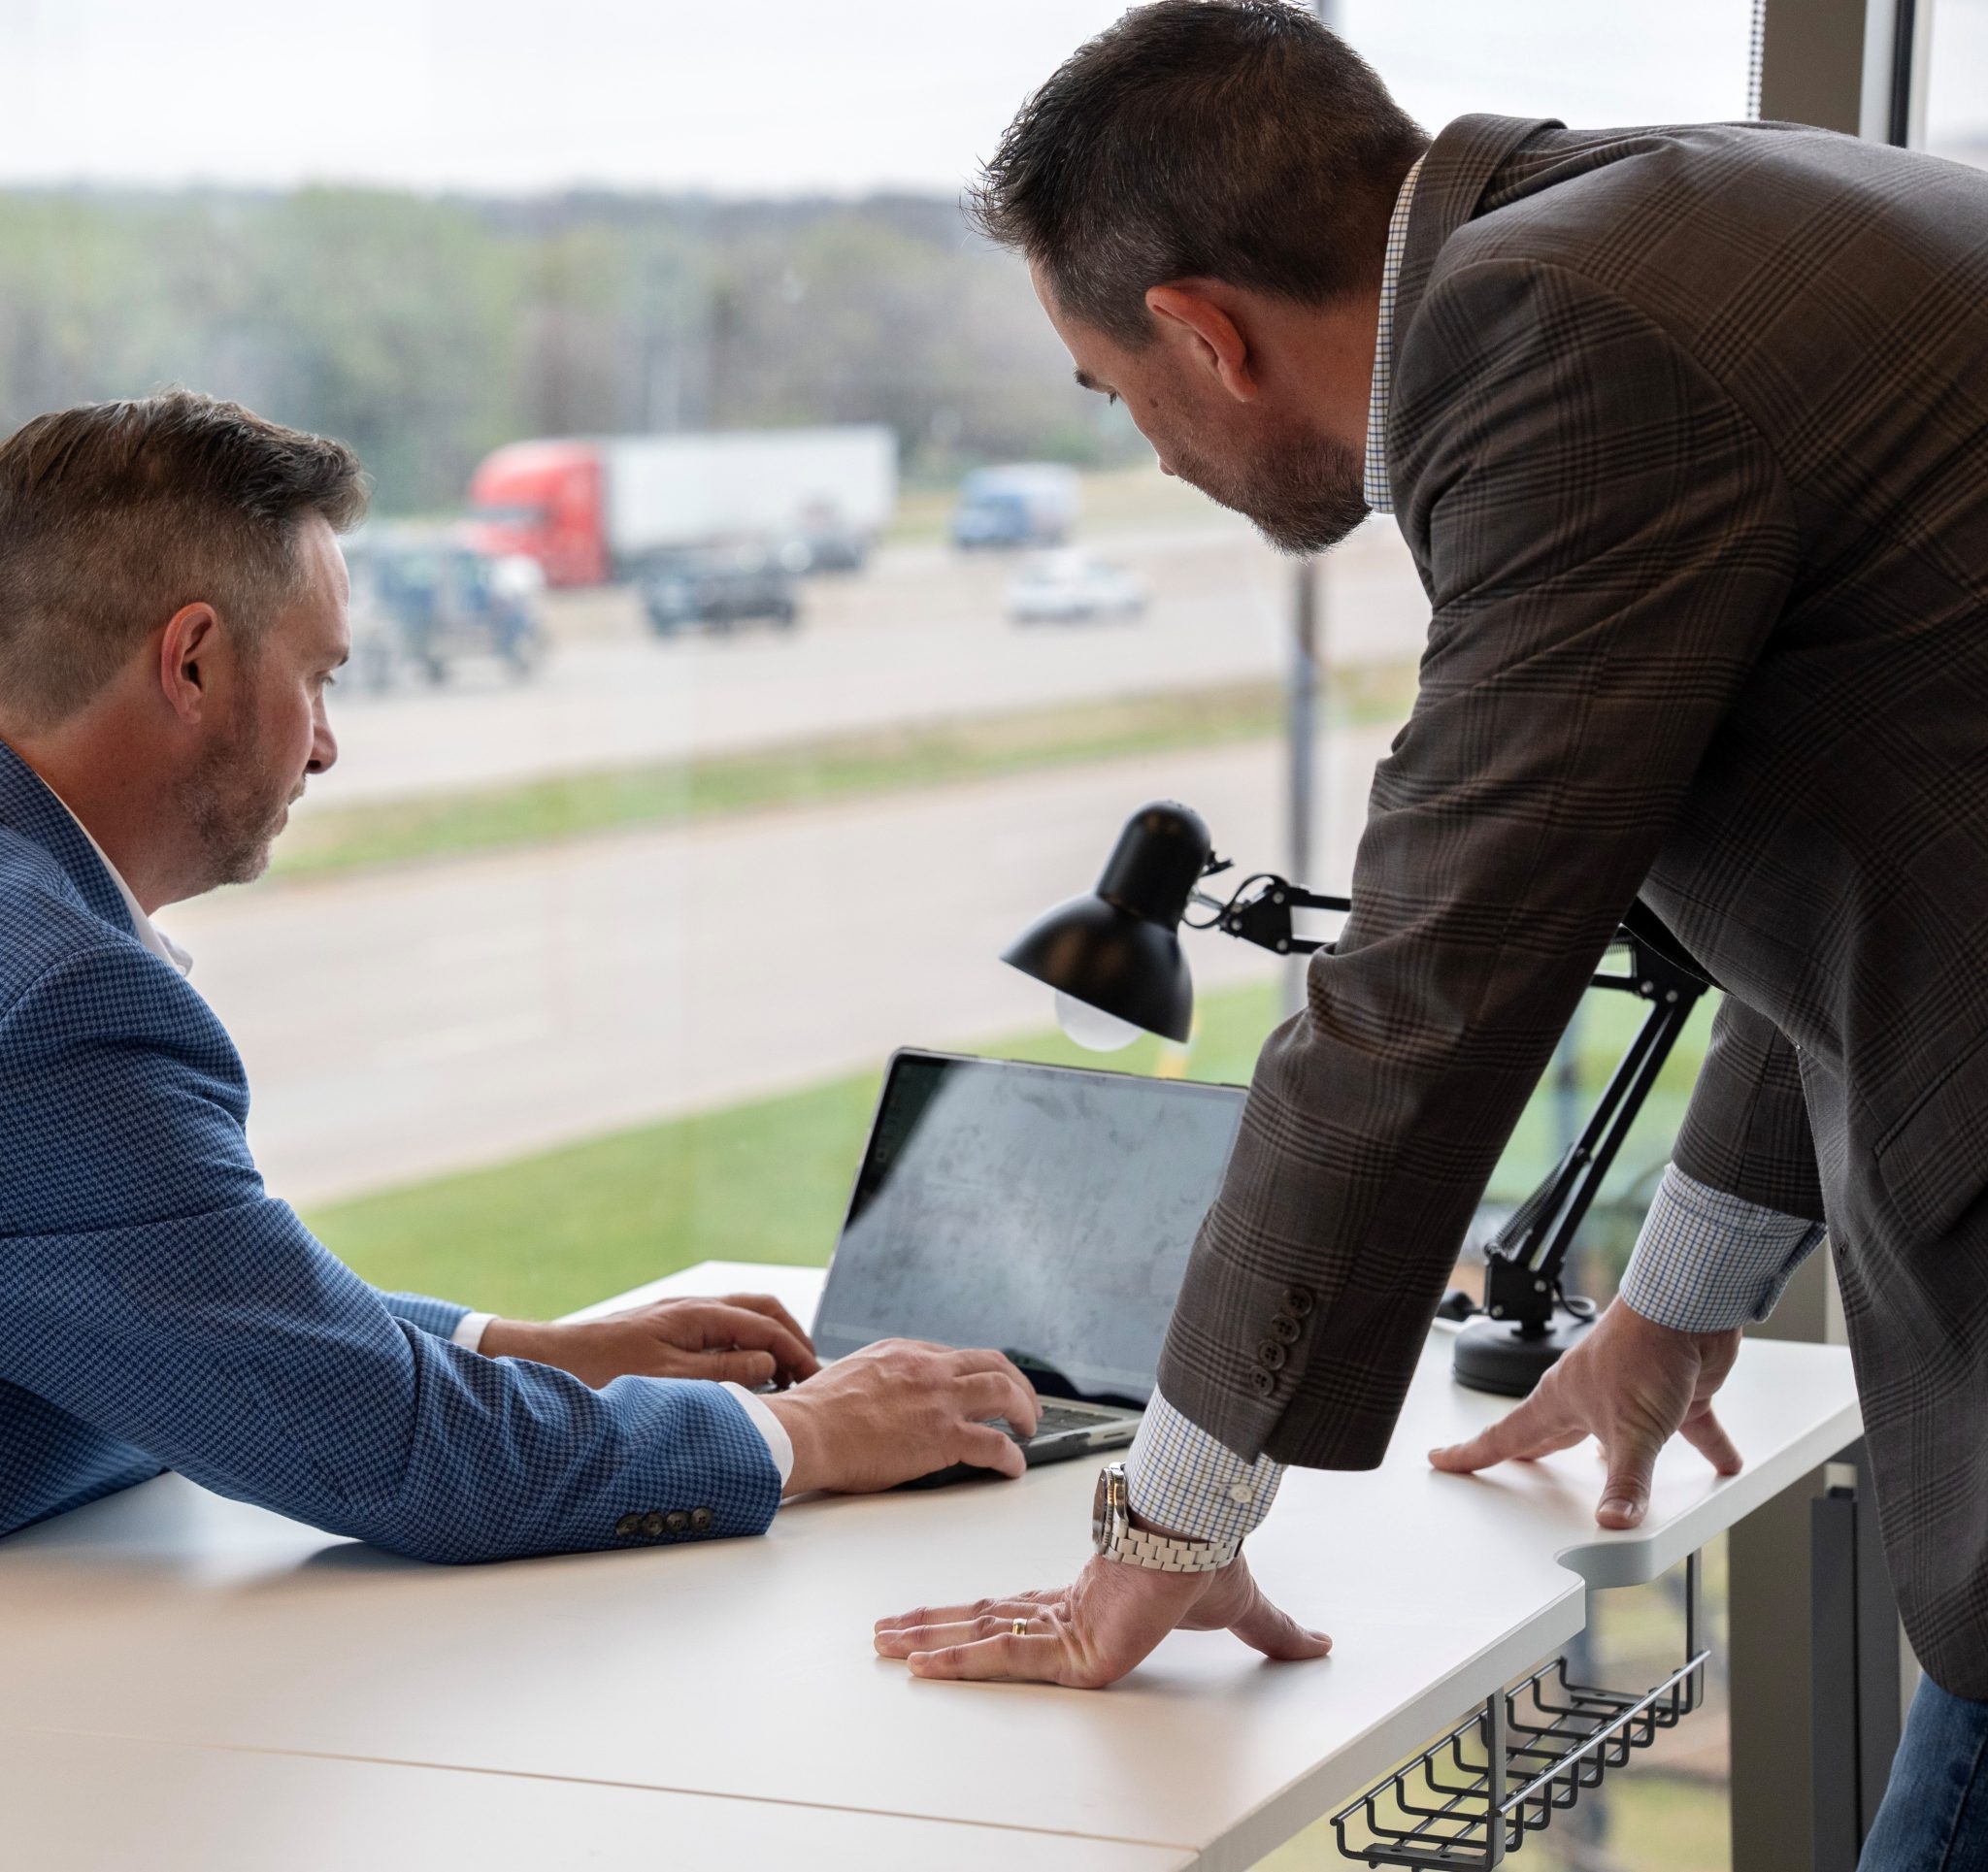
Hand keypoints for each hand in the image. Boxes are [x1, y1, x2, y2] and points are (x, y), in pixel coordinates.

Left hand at [481, 1293, 819, 1389]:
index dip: (797, 1353)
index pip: (767, 1325)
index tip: (815, 1380)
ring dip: (770, 1340)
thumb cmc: (603, 1372)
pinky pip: (721, 1328)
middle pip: (762, 1309)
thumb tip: (769, 1362)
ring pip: (742, 1316)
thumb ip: (725, 1369)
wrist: (550, 1361)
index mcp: (698, 1314)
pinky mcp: (666, 1329)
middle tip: (809, 1372)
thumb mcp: (671, 1380)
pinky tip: (741, 1371)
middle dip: (792, 1337)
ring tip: (783, 1374)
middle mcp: (693, 1307)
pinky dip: (745, 1344)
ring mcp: (679, 1316)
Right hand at [762, 1339, 1038, 1495]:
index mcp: (905, 1352)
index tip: (985, 1388)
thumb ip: (881, 1378)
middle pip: (993, 1365)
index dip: (977, 1374)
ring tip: (1028, 1429)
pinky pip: (994, 1443)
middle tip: (1025, 1405)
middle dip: (1017, 1384)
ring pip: (1004, 1393)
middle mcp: (929, 1368)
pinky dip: (1012, 1456)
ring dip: (1024, 1410)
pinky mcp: (943, 1436)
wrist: (806, 1430)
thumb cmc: (816, 1411)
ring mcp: (939, 1400)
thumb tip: (886, 1395)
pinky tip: (1014, 1466)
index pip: (957, 1356)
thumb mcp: (853, 1372)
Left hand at [874, 1550, 1330, 1688]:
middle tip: (886, 1634)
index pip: (1022, 1621)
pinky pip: (1002, 1654)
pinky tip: (920, 1660)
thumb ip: (1272, 1634)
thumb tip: (1318, 1643)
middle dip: (934, 1628)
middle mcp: (1067, 1611)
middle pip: (988, 1625)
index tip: (944, 1629)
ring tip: (882, 1641)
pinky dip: (959, 1656)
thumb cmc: (1215, 1556)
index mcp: (1094, 1607)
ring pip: (981, 1635)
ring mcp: (1061, 1621)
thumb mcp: (1243, 1612)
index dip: (980, 1627)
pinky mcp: (1066, 1636)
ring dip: (928, 1637)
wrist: (1209, 1531)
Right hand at [1428, 1297, 1744, 1527]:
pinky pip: (1689, 1427)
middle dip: (1535, 1454)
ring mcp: (1632, 1394)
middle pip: (1555, 1434)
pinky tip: (1723, 1462)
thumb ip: (1625, 1483)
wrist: (1690, 1308)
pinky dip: (1705, 1445)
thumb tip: (1612, 1524)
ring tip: (1614, 1480)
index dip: (1472, 1453)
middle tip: (1514, 1469)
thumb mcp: (1632, 1431)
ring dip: (1618, 1460)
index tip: (1442, 1459)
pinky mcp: (1673, 1393)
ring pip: (1619, 1436)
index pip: (1508, 1436)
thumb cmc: (1645, 1349)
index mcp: (1562, 1401)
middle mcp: (1591, 1397)